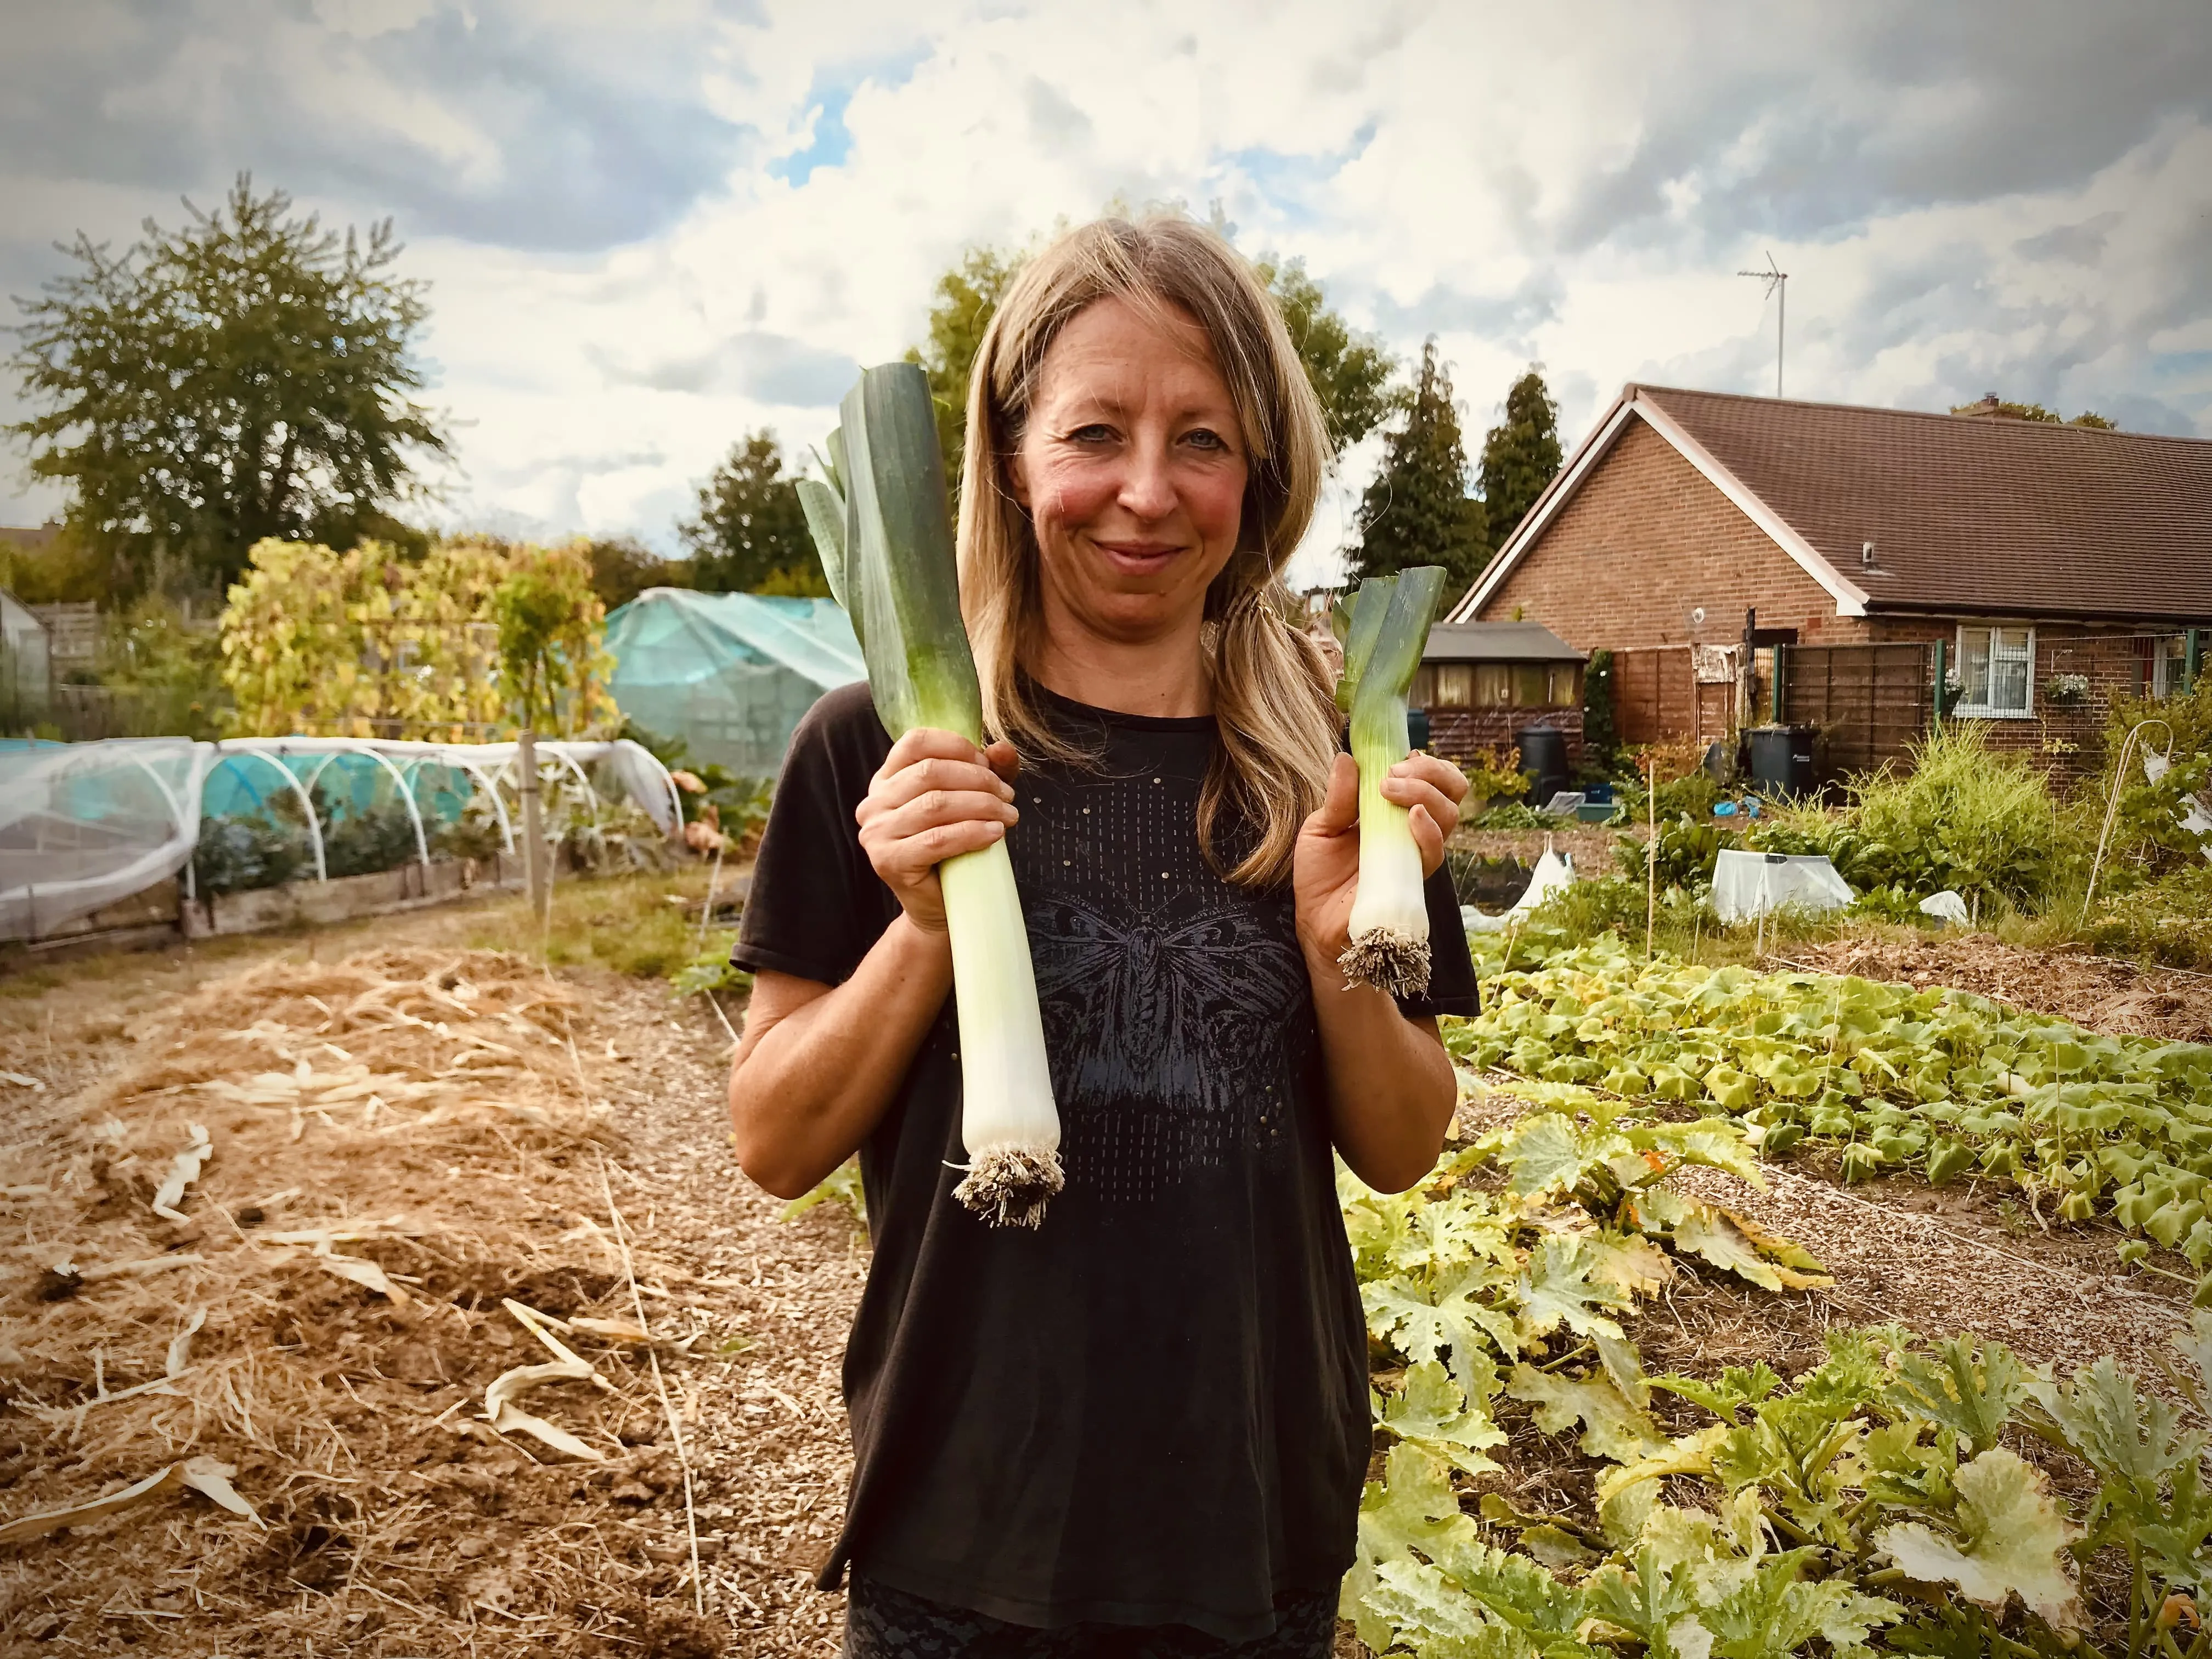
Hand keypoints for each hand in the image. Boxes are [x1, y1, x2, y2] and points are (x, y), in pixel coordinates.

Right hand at [856, 728, 1021, 932]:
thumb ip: (985, 771)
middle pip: (930, 772)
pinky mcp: (889, 862)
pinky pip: (937, 839)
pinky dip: (972, 832)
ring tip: (1008, 815)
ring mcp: (877, 833)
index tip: (988, 764)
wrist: (936, 904)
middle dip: (978, 779)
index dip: (957, 746)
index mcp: (886, 780)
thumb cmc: (951, 848)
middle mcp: (874, 803)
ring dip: (981, 805)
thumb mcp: (969, 801)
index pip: (915, 742)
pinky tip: (994, 833)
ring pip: (935, 804)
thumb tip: (1004, 749)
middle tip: (1007, 795)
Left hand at [1292, 750, 1468, 964]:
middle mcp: (1413, 829)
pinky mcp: (1415, 878)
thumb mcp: (1320, 827)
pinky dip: (1428, 830)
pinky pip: (1435, 852)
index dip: (1427, 764)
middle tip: (1393, 774)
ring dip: (1424, 793)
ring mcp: (1416, 853)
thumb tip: (1347, 758)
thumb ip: (1338, 796)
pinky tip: (1411, 818)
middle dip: (1431, 772)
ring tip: (1389, 789)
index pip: (1432, 778)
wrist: (1315, 919)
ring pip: (1448, 815)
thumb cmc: (1319, 874)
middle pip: (1451, 791)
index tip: (1398, 759)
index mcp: (1394, 810)